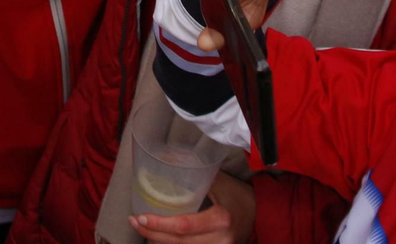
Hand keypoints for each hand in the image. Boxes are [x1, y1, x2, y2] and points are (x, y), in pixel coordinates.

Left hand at [131, 171, 255, 242]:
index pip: (184, 226)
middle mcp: (219, 240)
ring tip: (142, 227)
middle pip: (179, 242)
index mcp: (221, 219)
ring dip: (158, 240)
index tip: (141, 216)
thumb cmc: (238, 196)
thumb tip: (167, 160)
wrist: (260, 215)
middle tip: (134, 221)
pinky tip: (159, 236)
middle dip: (152, 233)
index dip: (160, 224)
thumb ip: (196, 175)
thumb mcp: (220, 182)